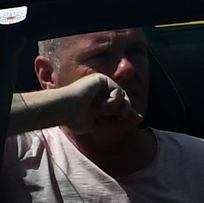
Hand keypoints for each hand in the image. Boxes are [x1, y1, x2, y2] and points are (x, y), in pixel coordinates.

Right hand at [8, 71, 133, 133]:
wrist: (64, 109)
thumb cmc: (73, 118)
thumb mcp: (91, 124)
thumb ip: (102, 121)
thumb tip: (111, 122)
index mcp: (98, 100)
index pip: (118, 105)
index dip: (129, 112)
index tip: (138, 118)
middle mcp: (99, 90)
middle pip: (123, 98)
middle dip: (127, 109)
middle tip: (123, 117)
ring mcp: (100, 83)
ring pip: (121, 95)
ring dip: (113, 107)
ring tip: (101, 112)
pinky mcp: (101, 78)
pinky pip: (117, 91)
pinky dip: (111, 101)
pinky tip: (99, 106)